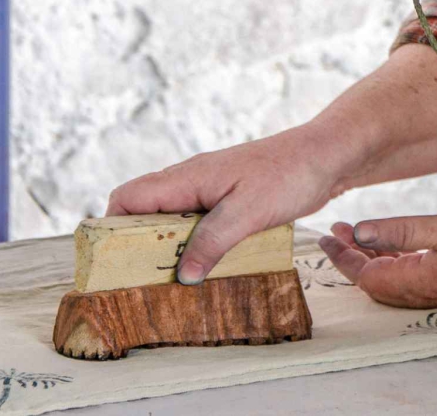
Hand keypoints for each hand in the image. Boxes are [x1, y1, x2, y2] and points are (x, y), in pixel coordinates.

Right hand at [106, 126, 342, 284]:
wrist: (325, 156)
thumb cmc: (288, 174)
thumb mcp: (247, 212)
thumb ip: (212, 241)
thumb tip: (181, 274)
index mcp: (186, 178)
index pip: (127, 198)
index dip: (111, 226)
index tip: (112, 260)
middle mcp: (191, 182)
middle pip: (143, 213)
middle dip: (137, 245)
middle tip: (145, 279)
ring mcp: (209, 190)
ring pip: (172, 220)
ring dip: (169, 247)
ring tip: (174, 280)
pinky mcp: (227, 201)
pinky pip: (198, 223)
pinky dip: (195, 244)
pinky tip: (207, 266)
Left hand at [319, 207, 436, 310]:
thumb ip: (403, 231)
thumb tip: (361, 233)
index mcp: (418, 280)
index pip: (365, 273)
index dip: (341, 255)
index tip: (327, 234)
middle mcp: (423, 293)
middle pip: (373, 281)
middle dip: (351, 256)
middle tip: (337, 231)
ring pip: (390, 280)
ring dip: (371, 258)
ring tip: (358, 234)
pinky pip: (409, 278)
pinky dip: (393, 261)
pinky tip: (394, 245)